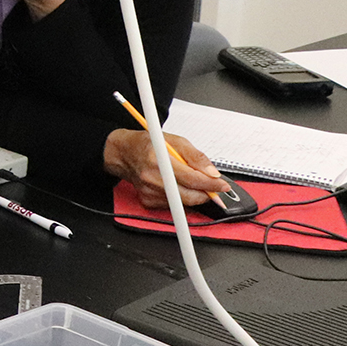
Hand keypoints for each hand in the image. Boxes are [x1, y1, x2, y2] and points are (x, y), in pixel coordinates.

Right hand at [104, 129, 228, 208]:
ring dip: (193, 194)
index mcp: (158, 159)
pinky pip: (173, 205)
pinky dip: (180, 197)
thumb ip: (196, 156)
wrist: (124, 153)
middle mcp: (151, 178)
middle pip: (189, 196)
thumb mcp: (175, 140)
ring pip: (183, 203)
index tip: (223, 186)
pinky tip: (173, 184)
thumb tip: (212, 173)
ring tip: (189, 180)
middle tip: (213, 187)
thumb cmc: (147, 144)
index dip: (211, 184)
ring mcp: (148, 192)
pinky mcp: (147, 201)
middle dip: (206, 193)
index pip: (192, 178)